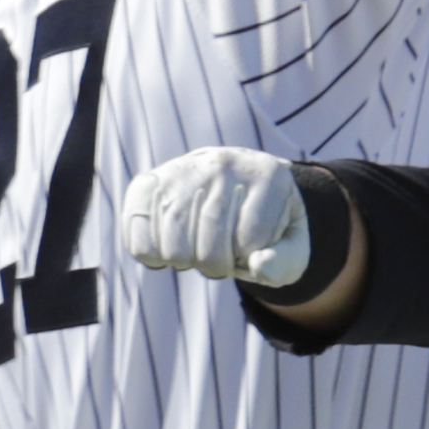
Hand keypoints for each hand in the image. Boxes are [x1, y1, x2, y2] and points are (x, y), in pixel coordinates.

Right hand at [121, 147, 310, 285]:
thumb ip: (284, 263)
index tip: (249, 251)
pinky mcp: (152, 180)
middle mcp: (225, 163)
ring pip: (173, 243)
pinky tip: (167, 246)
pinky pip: (137, 230)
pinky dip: (149, 253)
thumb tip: (260, 266)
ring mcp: (186, 168)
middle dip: (216, 265)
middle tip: (221, 255)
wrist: (239, 187)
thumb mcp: (291, 247)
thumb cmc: (266, 226)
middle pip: (209, 245)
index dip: (247, 261)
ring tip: (197, 248)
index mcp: (270, 176)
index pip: (250, 241)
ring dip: (184, 261)